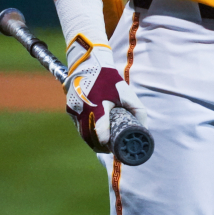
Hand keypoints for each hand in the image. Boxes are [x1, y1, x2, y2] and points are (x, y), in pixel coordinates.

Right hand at [64, 34, 146, 153]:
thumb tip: (143, 127)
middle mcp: (84, 109)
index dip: (105, 142)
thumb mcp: (126, 92)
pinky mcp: (69, 110)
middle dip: (101, 146)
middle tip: (111, 150)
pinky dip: (86, 134)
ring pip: (83, 135)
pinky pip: (78, 127)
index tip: (112, 148)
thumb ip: (137, 109)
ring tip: (105, 146)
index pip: (100, 129)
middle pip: (91, 137)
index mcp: (98, 105)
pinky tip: (95, 136)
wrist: (87, 64)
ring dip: (93, 142)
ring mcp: (74, 111)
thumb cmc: (109, 79)